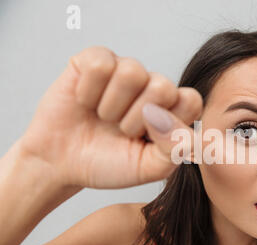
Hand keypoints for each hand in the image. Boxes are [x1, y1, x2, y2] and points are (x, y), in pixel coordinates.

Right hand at [17, 46, 201, 188]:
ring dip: (112, 106)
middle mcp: (150, 85)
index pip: (191, 100)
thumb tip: (165, 116)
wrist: (62, 164)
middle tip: (120, 130)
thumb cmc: (108, 164)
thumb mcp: (149, 168)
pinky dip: (88, 92)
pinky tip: (85, 102)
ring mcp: (124, 70)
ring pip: (132, 72)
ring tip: (103, 117)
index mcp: (170, 109)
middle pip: (163, 86)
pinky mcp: (95, 60)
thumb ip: (174, 148)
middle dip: (136, 119)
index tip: (147, 140)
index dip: (169, 124)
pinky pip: (100, 65)